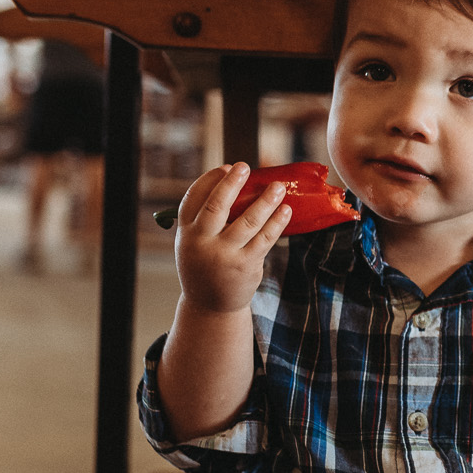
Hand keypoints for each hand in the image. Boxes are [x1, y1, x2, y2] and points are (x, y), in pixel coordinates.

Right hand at [174, 162, 290, 314]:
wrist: (210, 305)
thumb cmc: (204, 264)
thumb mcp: (193, 242)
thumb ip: (206, 219)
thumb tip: (235, 183)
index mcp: (186, 232)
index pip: (193, 199)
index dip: (210, 180)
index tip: (226, 167)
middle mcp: (202, 243)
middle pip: (216, 207)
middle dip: (231, 184)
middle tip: (244, 166)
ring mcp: (225, 255)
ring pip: (248, 221)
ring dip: (265, 201)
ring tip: (278, 186)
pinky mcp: (246, 265)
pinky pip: (265, 239)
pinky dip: (277, 222)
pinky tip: (286, 210)